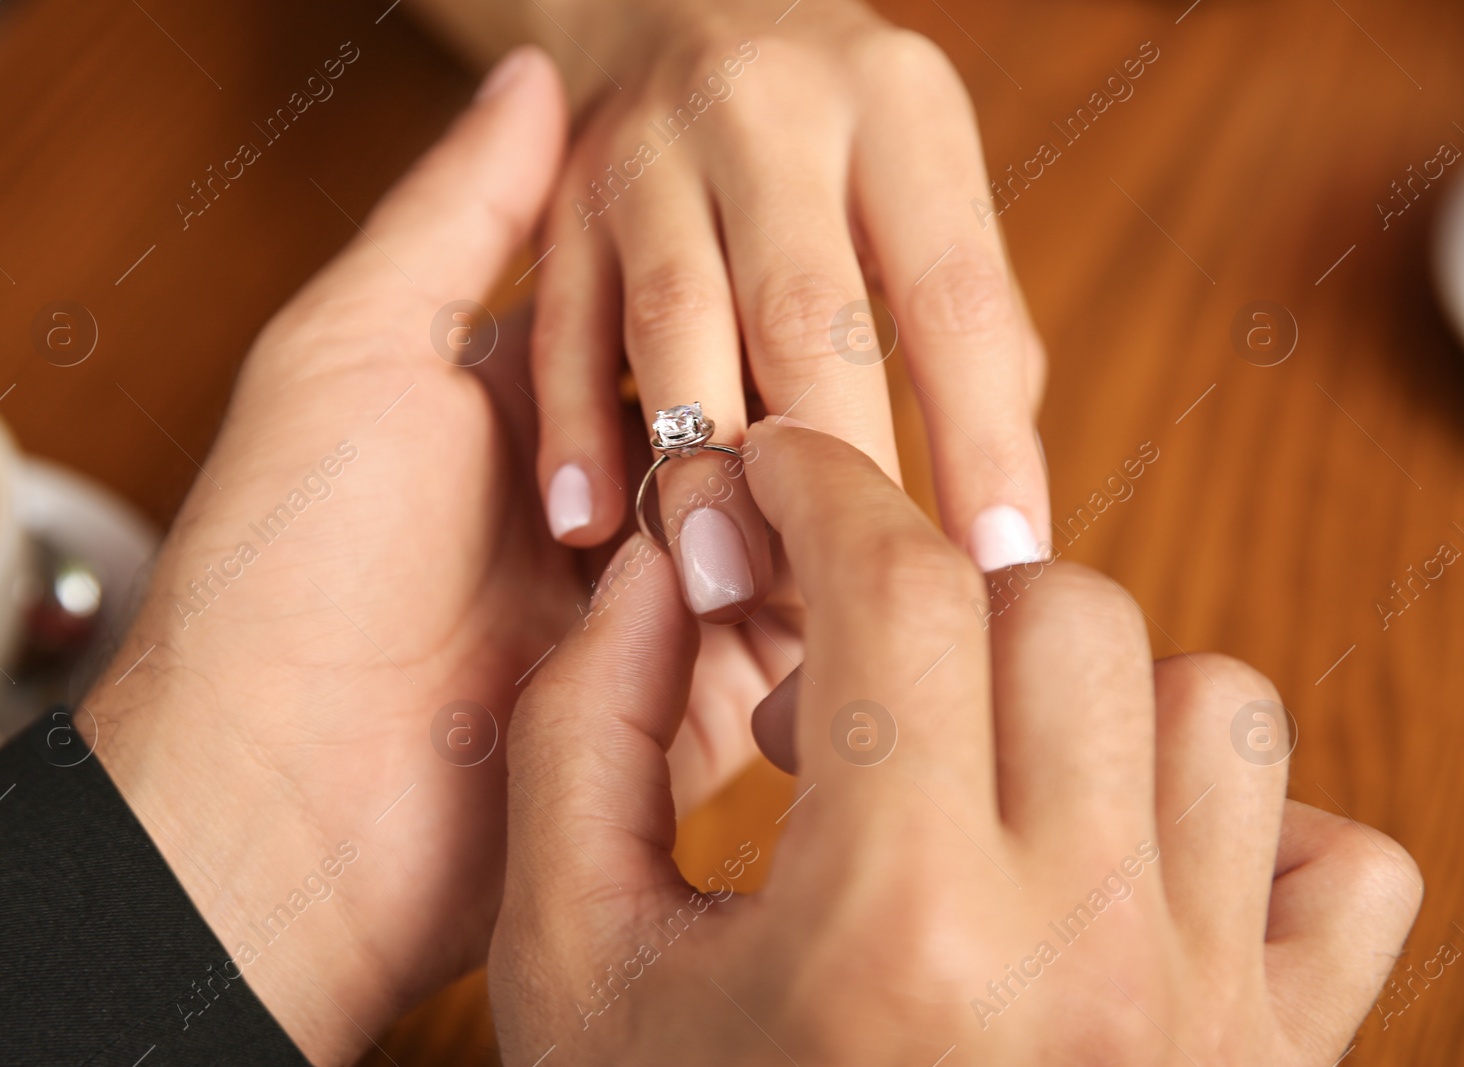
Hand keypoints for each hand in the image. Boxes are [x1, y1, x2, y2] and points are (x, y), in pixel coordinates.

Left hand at [75, 50, 749, 1064]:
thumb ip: (456, 218)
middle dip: (780, 398)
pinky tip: (834, 556)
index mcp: (524, 414)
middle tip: (820, 369)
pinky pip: (788, 646)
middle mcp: (594, 509)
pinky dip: (814, 601)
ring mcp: (646, 612)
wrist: (276, 796)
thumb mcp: (352, 350)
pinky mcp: (688, 712)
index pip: (669, 322)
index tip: (795, 245)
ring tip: (829, 461)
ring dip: (800, 496)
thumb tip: (538, 80)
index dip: (729, 288)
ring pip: (782, 527)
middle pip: (738, 425)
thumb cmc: (287, 564)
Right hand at [490, 421, 1419, 1064]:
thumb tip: (655, 566)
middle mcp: (1088, 967)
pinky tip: (1108, 864)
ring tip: (970, 783)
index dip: (824, 490)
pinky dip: (1233, 823)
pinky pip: (1337, 858)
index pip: (900, 593)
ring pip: (1213, 704)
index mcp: (894, 935)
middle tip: (837, 704)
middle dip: (928, 604)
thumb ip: (583, 738)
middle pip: (1064, 612)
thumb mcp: (569, 960)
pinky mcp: (1277, 1065)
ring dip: (1074, 696)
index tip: (777, 479)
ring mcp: (1210, 1022)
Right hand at [524, 0, 1049, 619]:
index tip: (1003, 565)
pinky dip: (571, 427)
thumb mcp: (919, 183)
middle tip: (849, 615)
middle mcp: (772, 112)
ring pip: (675, 323)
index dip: (983, 439)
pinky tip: (590, 520)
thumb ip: (962, 328)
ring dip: (699, 466)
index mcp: (899, 110)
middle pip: (806, 313)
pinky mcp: (563, 193)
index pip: (955, 294)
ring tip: (725, 587)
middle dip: (829, 473)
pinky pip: (559, 323)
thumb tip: (987, 516)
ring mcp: (652, 149)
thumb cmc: (830, 136)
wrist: (678, 0)